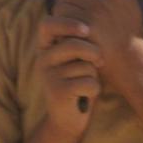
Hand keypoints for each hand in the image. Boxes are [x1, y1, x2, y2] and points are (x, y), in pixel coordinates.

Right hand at [36, 14, 102, 137]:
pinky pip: (87, 82)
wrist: (67, 118)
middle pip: (73, 45)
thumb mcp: (77, 60)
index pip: (48, 24)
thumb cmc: (78, 83)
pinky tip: (86, 94)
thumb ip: (80, 43)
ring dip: (93, 75)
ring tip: (85, 82)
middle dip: (94, 52)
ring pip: (84, 66)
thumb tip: (96, 23)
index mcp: (45, 47)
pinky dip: (93, 89)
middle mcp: (42, 59)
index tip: (87, 29)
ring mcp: (48, 75)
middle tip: (99, 62)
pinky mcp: (57, 92)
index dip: (68, 23)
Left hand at [53, 0, 142, 88]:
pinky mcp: (86, 30)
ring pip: (61, 8)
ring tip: (71, 30)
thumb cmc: (128, 34)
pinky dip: (60, 30)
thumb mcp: (130, 4)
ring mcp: (94, 15)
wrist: (130, 63)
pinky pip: (61, 22)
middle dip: (64, 5)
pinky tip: (69, 38)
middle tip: (70, 20)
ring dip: (61, 19)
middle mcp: (104, 0)